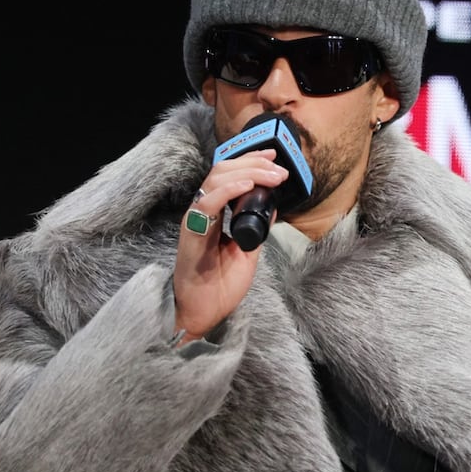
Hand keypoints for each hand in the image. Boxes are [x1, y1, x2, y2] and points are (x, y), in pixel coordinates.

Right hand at [172, 148, 288, 342]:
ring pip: (215, 180)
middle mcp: (203, 212)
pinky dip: (227, 191)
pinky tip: (247, 186)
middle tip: (279, 169)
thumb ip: (257, 228)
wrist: (203, 313)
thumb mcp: (248, 251)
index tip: (274, 158)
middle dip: (253, 163)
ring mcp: (196, 221)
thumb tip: (273, 205)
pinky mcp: (191, 234)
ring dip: (247, 173)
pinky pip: (206, 205)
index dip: (251, 161)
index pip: (230, 175)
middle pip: (223, 171)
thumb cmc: (220, 286)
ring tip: (271, 176)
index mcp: (216, 214)